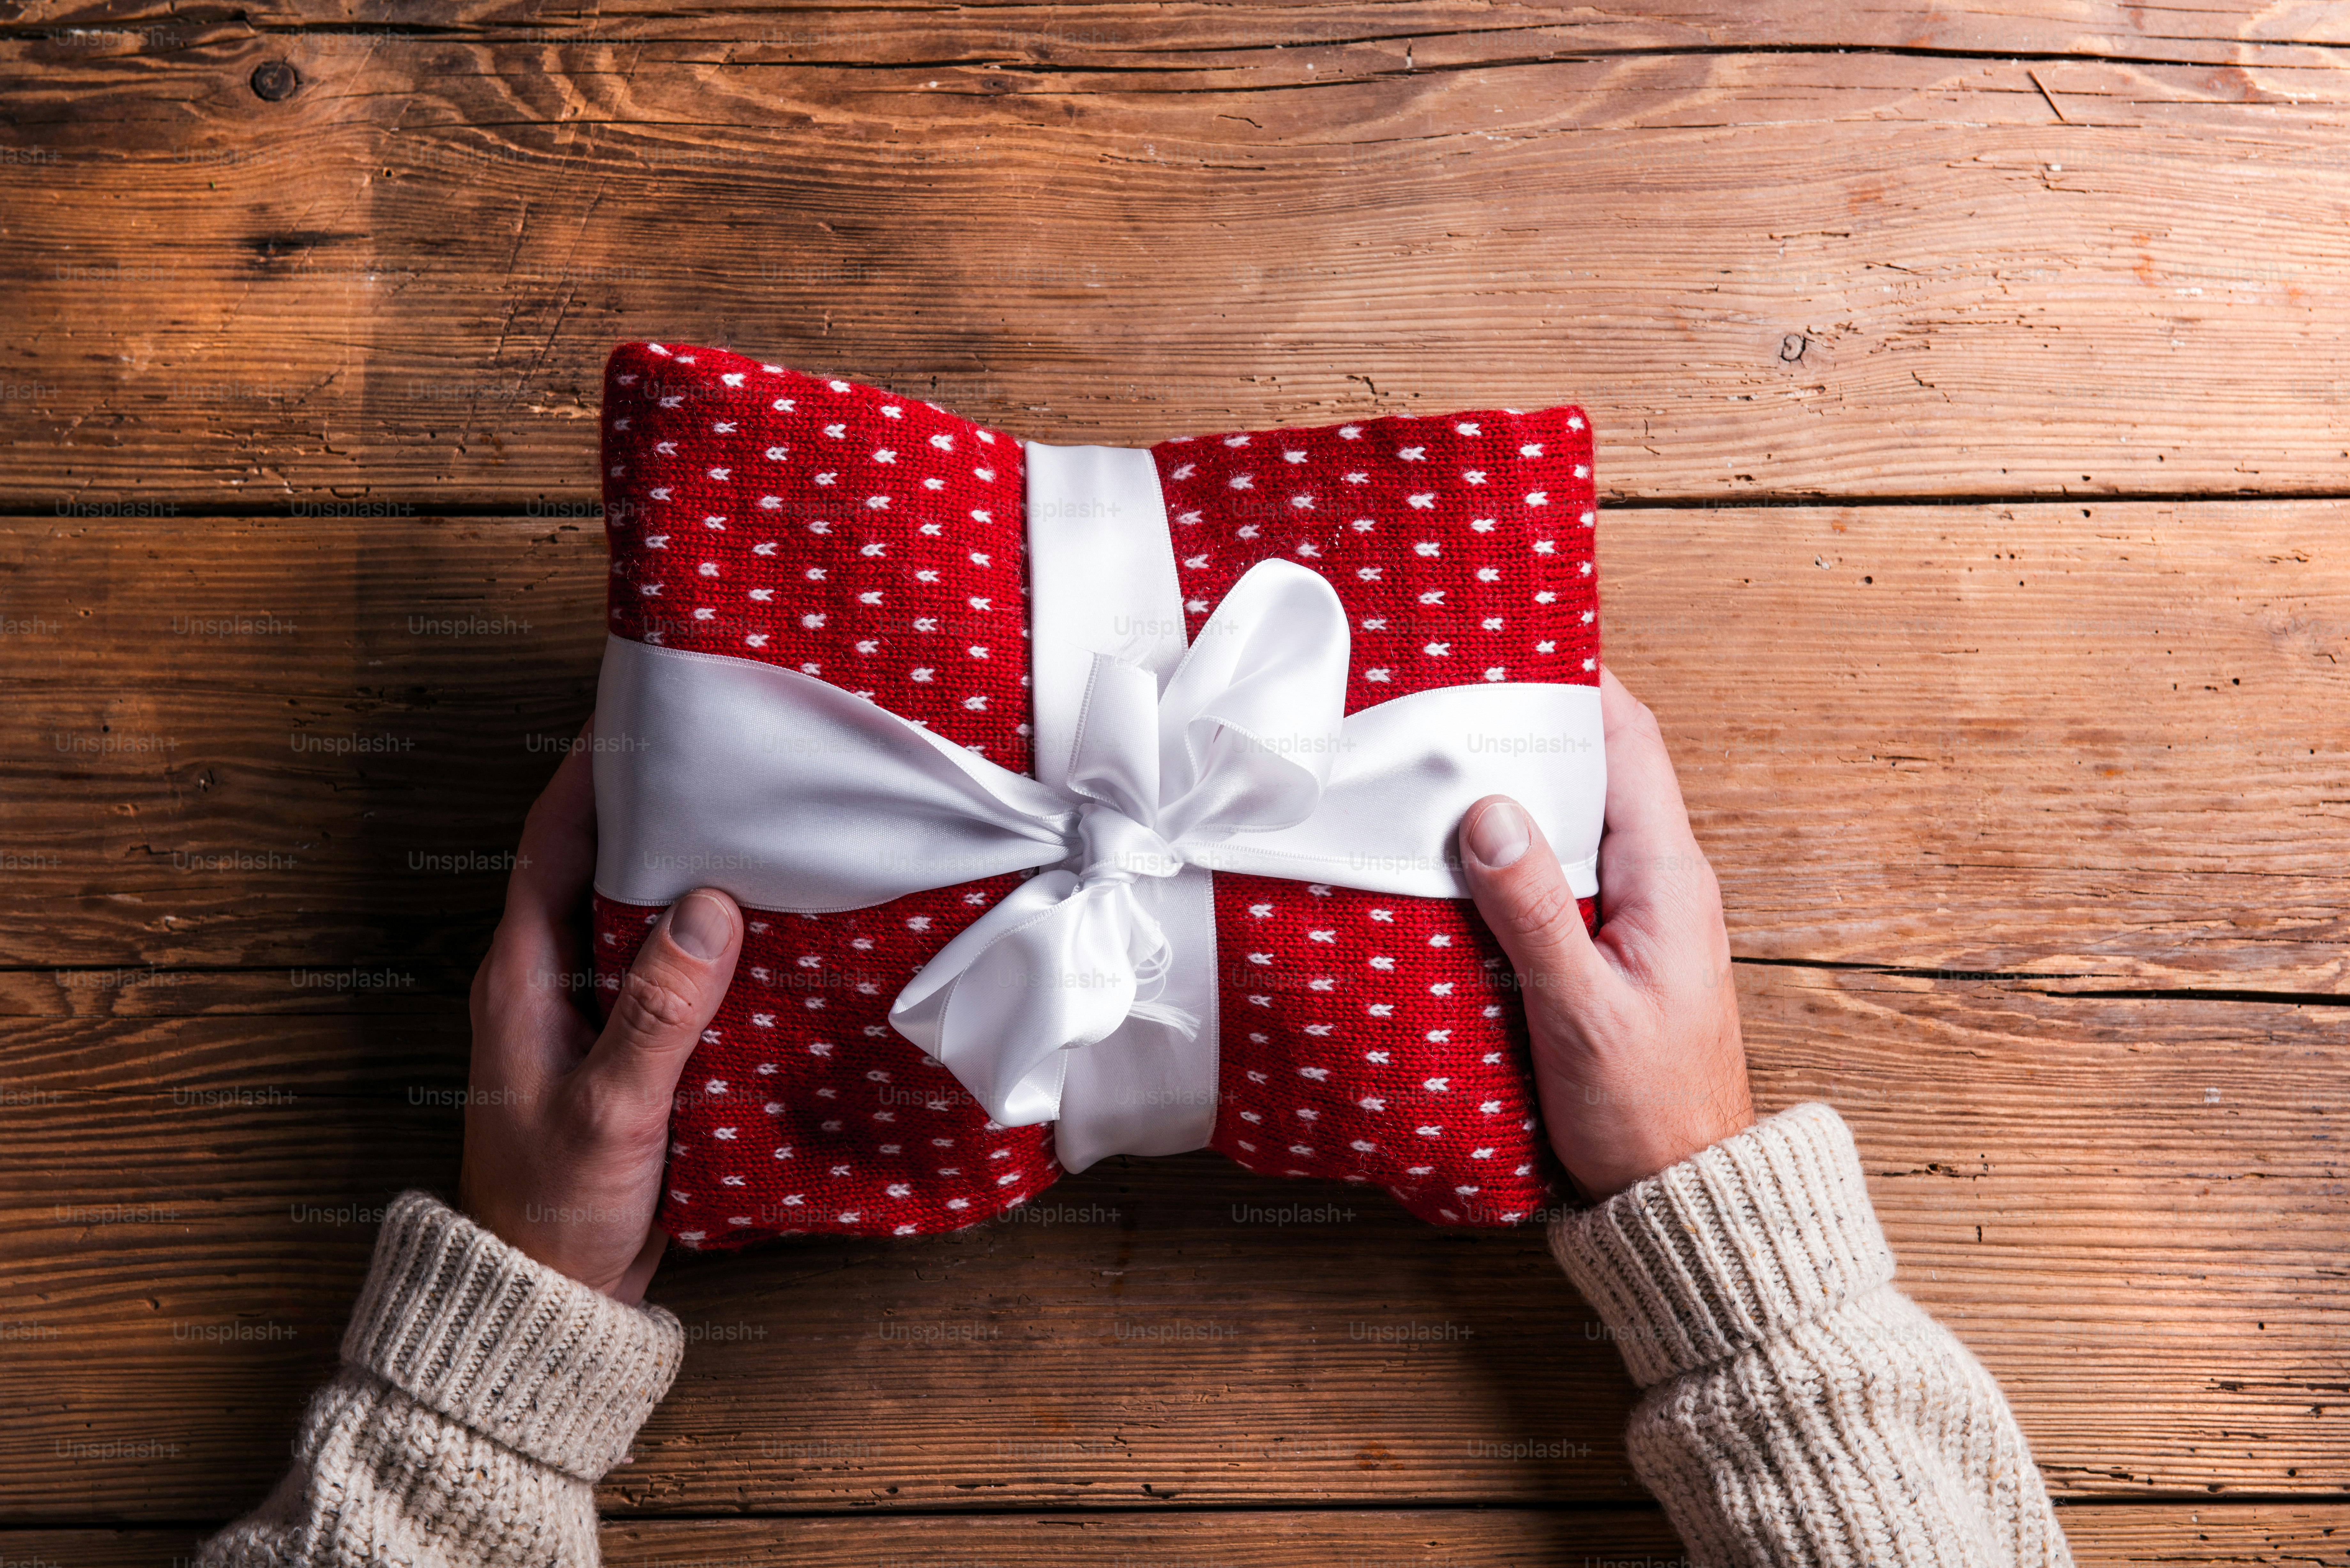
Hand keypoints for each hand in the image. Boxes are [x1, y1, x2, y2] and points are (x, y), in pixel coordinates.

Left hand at [458, 731, 744, 1302]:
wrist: (547, 1297)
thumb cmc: (555, 1207)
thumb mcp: (609, 1110)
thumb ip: (655, 1012)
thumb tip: (707, 907)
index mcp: (522, 975)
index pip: (553, 842)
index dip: (592, 772)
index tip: (641, 711)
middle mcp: (550, 978)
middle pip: (600, 863)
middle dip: (656, 805)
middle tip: (726, 752)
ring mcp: (588, 1013)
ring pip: (639, 913)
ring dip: (691, 870)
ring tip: (760, 819)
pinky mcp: (627, 1046)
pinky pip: (668, 968)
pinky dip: (711, 938)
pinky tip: (767, 923)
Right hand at [1456, 667, 1753, 1200]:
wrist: (1683, 1198)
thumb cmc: (1646, 1114)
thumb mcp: (1581, 1012)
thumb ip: (1534, 911)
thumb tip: (1487, 811)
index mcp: (1668, 879)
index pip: (1629, 744)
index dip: (1578, 685)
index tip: (1515, 646)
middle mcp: (1660, 884)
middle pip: (1596, 772)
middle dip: (1530, 727)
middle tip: (1451, 697)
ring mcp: (1637, 918)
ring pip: (1575, 823)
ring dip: (1516, 791)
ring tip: (1440, 763)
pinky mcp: (1608, 952)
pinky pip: (1562, 875)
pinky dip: (1514, 851)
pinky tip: (1459, 856)